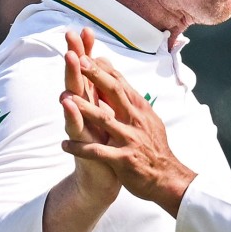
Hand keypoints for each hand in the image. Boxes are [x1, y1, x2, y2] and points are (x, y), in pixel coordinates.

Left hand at [61, 55, 196, 217]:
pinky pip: (98, 152)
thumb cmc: (152, 146)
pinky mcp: (123, 160)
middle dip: (95, 75)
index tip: (85, 53)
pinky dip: (80, 148)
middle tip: (78, 60)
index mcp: (139, 109)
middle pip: (114, 92)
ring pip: (105, 120)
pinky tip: (64, 145)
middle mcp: (135, 120)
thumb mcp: (147, 119)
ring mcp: (130, 139)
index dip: (102, 67)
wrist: (166, 178)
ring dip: (84, 109)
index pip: (120, 82)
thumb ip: (130, 101)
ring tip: (64, 99)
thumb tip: (117, 80)